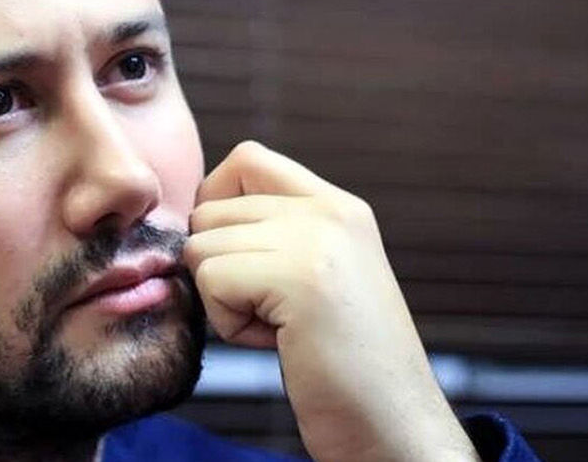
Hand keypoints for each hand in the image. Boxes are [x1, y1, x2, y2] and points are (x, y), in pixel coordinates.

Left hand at [183, 141, 477, 461]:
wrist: (394, 427)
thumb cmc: (343, 366)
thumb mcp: (316, 277)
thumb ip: (273, 234)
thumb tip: (193, 213)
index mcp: (339, 207)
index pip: (246, 159)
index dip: (217, 204)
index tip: (239, 259)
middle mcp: (332, 211)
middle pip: (209, 208)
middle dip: (221, 269)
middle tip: (275, 313)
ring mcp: (318, 240)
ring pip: (202, 246)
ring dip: (224, 301)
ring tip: (283, 329)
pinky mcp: (299, 278)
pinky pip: (209, 280)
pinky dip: (229, 324)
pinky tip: (281, 343)